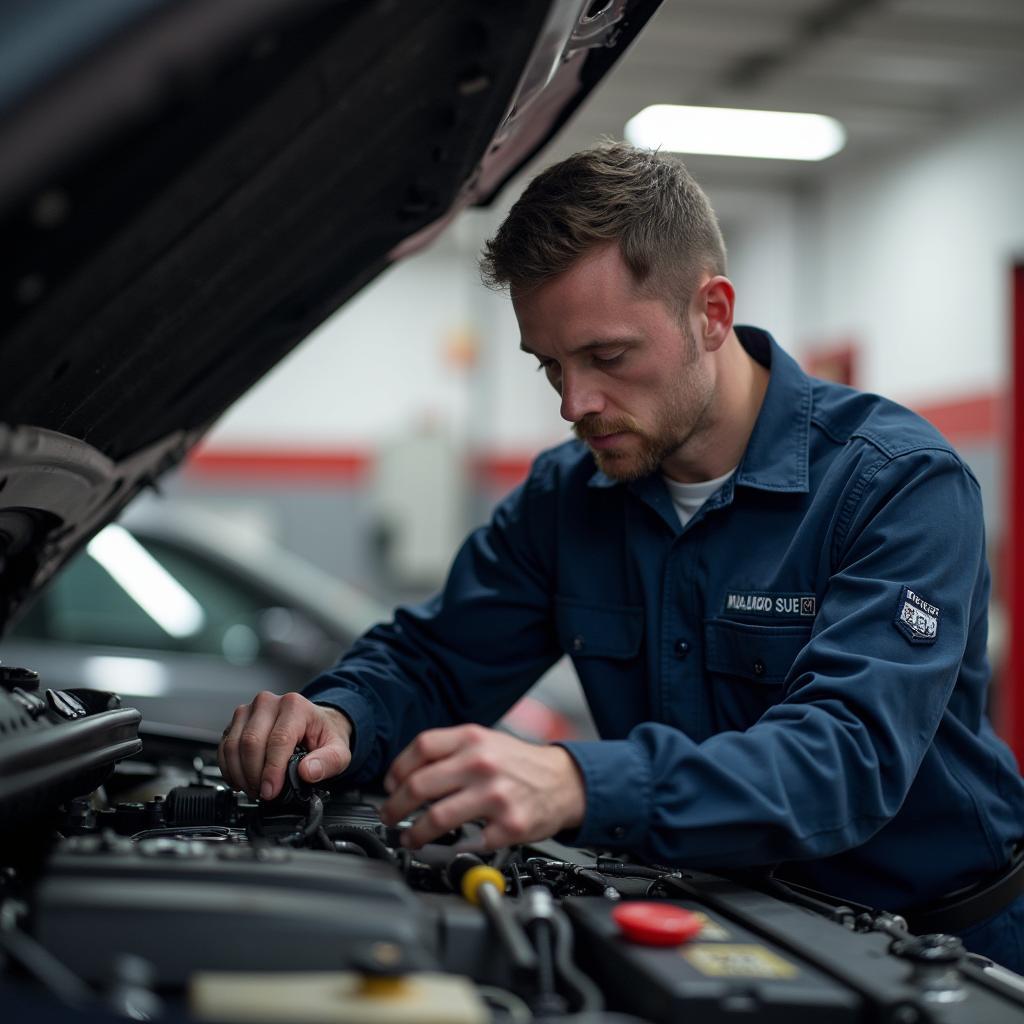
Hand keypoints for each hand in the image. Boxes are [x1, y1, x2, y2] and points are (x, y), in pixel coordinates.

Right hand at [218, 691, 352, 798]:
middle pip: (251, 742)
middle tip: (263, 793)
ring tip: (254, 789)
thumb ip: (328, 762)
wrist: (315, 724)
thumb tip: (308, 772)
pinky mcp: (237, 721)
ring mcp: (250, 710)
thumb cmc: (323, 735)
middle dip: (254, 775)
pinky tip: (241, 780)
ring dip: (240, 774)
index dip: (272, 770)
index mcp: (295, 706)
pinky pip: (224, 747)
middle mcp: (269, 703)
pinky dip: (229, 769)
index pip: (278, 740)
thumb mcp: (338, 751)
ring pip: (234, 745)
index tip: (270, 791)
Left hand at [378, 724, 585, 849]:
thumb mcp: (485, 741)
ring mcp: (495, 796)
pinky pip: (468, 844)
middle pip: (419, 785)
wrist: (564, 781)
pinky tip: (448, 849)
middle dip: (394, 807)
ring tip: (409, 838)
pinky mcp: (508, 826)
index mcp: (473, 739)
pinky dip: (452, 850)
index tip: (390, 786)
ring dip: (413, 834)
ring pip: (436, 818)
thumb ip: (449, 751)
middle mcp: (482, 764)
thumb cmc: (518, 764)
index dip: (397, 770)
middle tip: (389, 817)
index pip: (420, 748)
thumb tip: (405, 775)